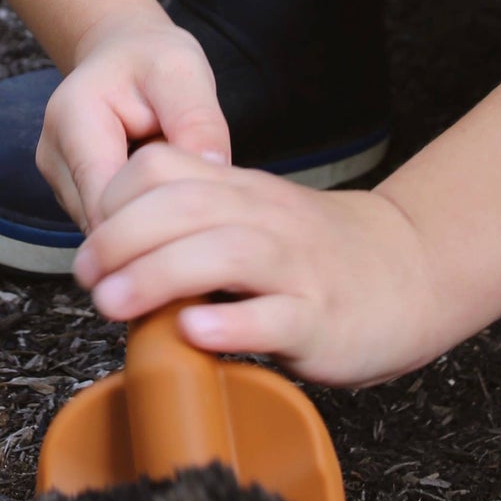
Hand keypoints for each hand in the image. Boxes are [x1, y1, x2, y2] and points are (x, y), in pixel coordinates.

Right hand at [36, 12, 230, 235]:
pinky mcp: (70, 194)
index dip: (155, 222)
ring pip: (105, 229)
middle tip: (204, 206)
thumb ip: (198, 121)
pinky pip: (106, 223)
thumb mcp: (184, 72)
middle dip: (155, 224)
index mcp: (74, 120)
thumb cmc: (152, 59)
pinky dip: (139, 219)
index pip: (106, 200)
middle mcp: (54, 156)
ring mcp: (58, 180)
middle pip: (103, 222)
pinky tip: (164, 196)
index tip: (203, 225)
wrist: (122, 51)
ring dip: (147, 223)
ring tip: (182, 193)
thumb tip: (214, 175)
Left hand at [71, 142, 445, 386]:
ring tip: (114, 304)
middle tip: (87, 278)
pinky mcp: (322, 320)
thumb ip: (193, 223)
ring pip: (223, 254)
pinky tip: (191, 331)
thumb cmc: (316, 254)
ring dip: (157, 277)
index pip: (163, 169)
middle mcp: (267, 220)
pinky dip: (228, 323)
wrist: (413, 272)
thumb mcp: (254, 217)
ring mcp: (297, 269)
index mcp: (241, 191)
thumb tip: (113, 254)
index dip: (114, 199)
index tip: (89, 241)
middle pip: (183, 207)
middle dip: (120, 239)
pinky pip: (273, 317)